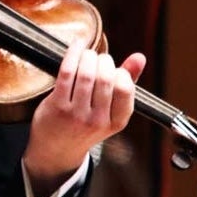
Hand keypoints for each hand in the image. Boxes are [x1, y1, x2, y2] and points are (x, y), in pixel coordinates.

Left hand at [24, 41, 146, 195]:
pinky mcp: (57, 105)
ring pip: (86, 74)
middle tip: (98, 58)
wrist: (56, 149)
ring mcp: (76, 114)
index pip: (125, 90)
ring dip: (87, 56)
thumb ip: (127, 83)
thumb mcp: (111, 111)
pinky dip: (72, 55)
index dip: (120, 72)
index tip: (113, 68)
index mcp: (116, 121)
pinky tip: (76, 47)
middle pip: (105, 78)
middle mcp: (98, 120)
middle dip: (103, 61)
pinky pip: (67, 73)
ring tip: (87, 54)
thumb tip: (140, 57)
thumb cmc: (85, 124)